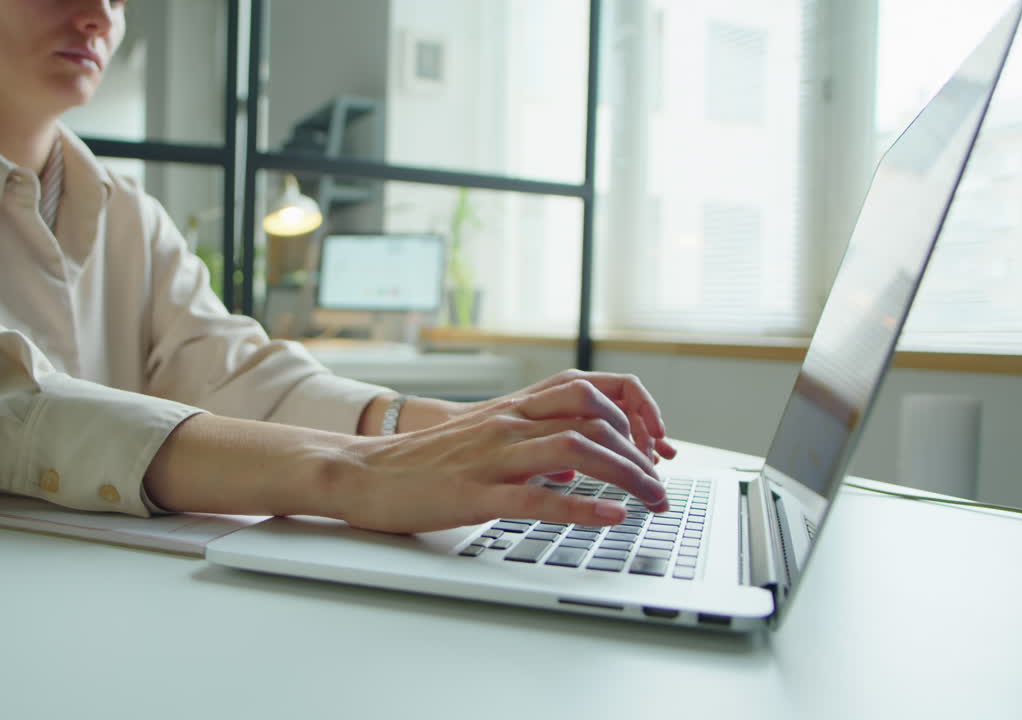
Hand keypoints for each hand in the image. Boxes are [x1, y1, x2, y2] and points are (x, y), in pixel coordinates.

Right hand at [333, 377, 671, 533]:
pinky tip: (609, 517)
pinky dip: (581, 506)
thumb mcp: (482, 440)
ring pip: (576, 448)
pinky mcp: (475, 493)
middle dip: (641, 448)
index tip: (656, 444)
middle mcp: (507, 423)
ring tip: (651, 500)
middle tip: (660, 482)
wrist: (361, 473)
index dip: (635, 410)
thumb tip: (575, 462)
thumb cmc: (420, 463)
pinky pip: (537, 495)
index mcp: (511, 409)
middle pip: (594, 414)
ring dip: (626, 474)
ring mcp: (492, 456)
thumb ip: (528, 444)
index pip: (590, 389)